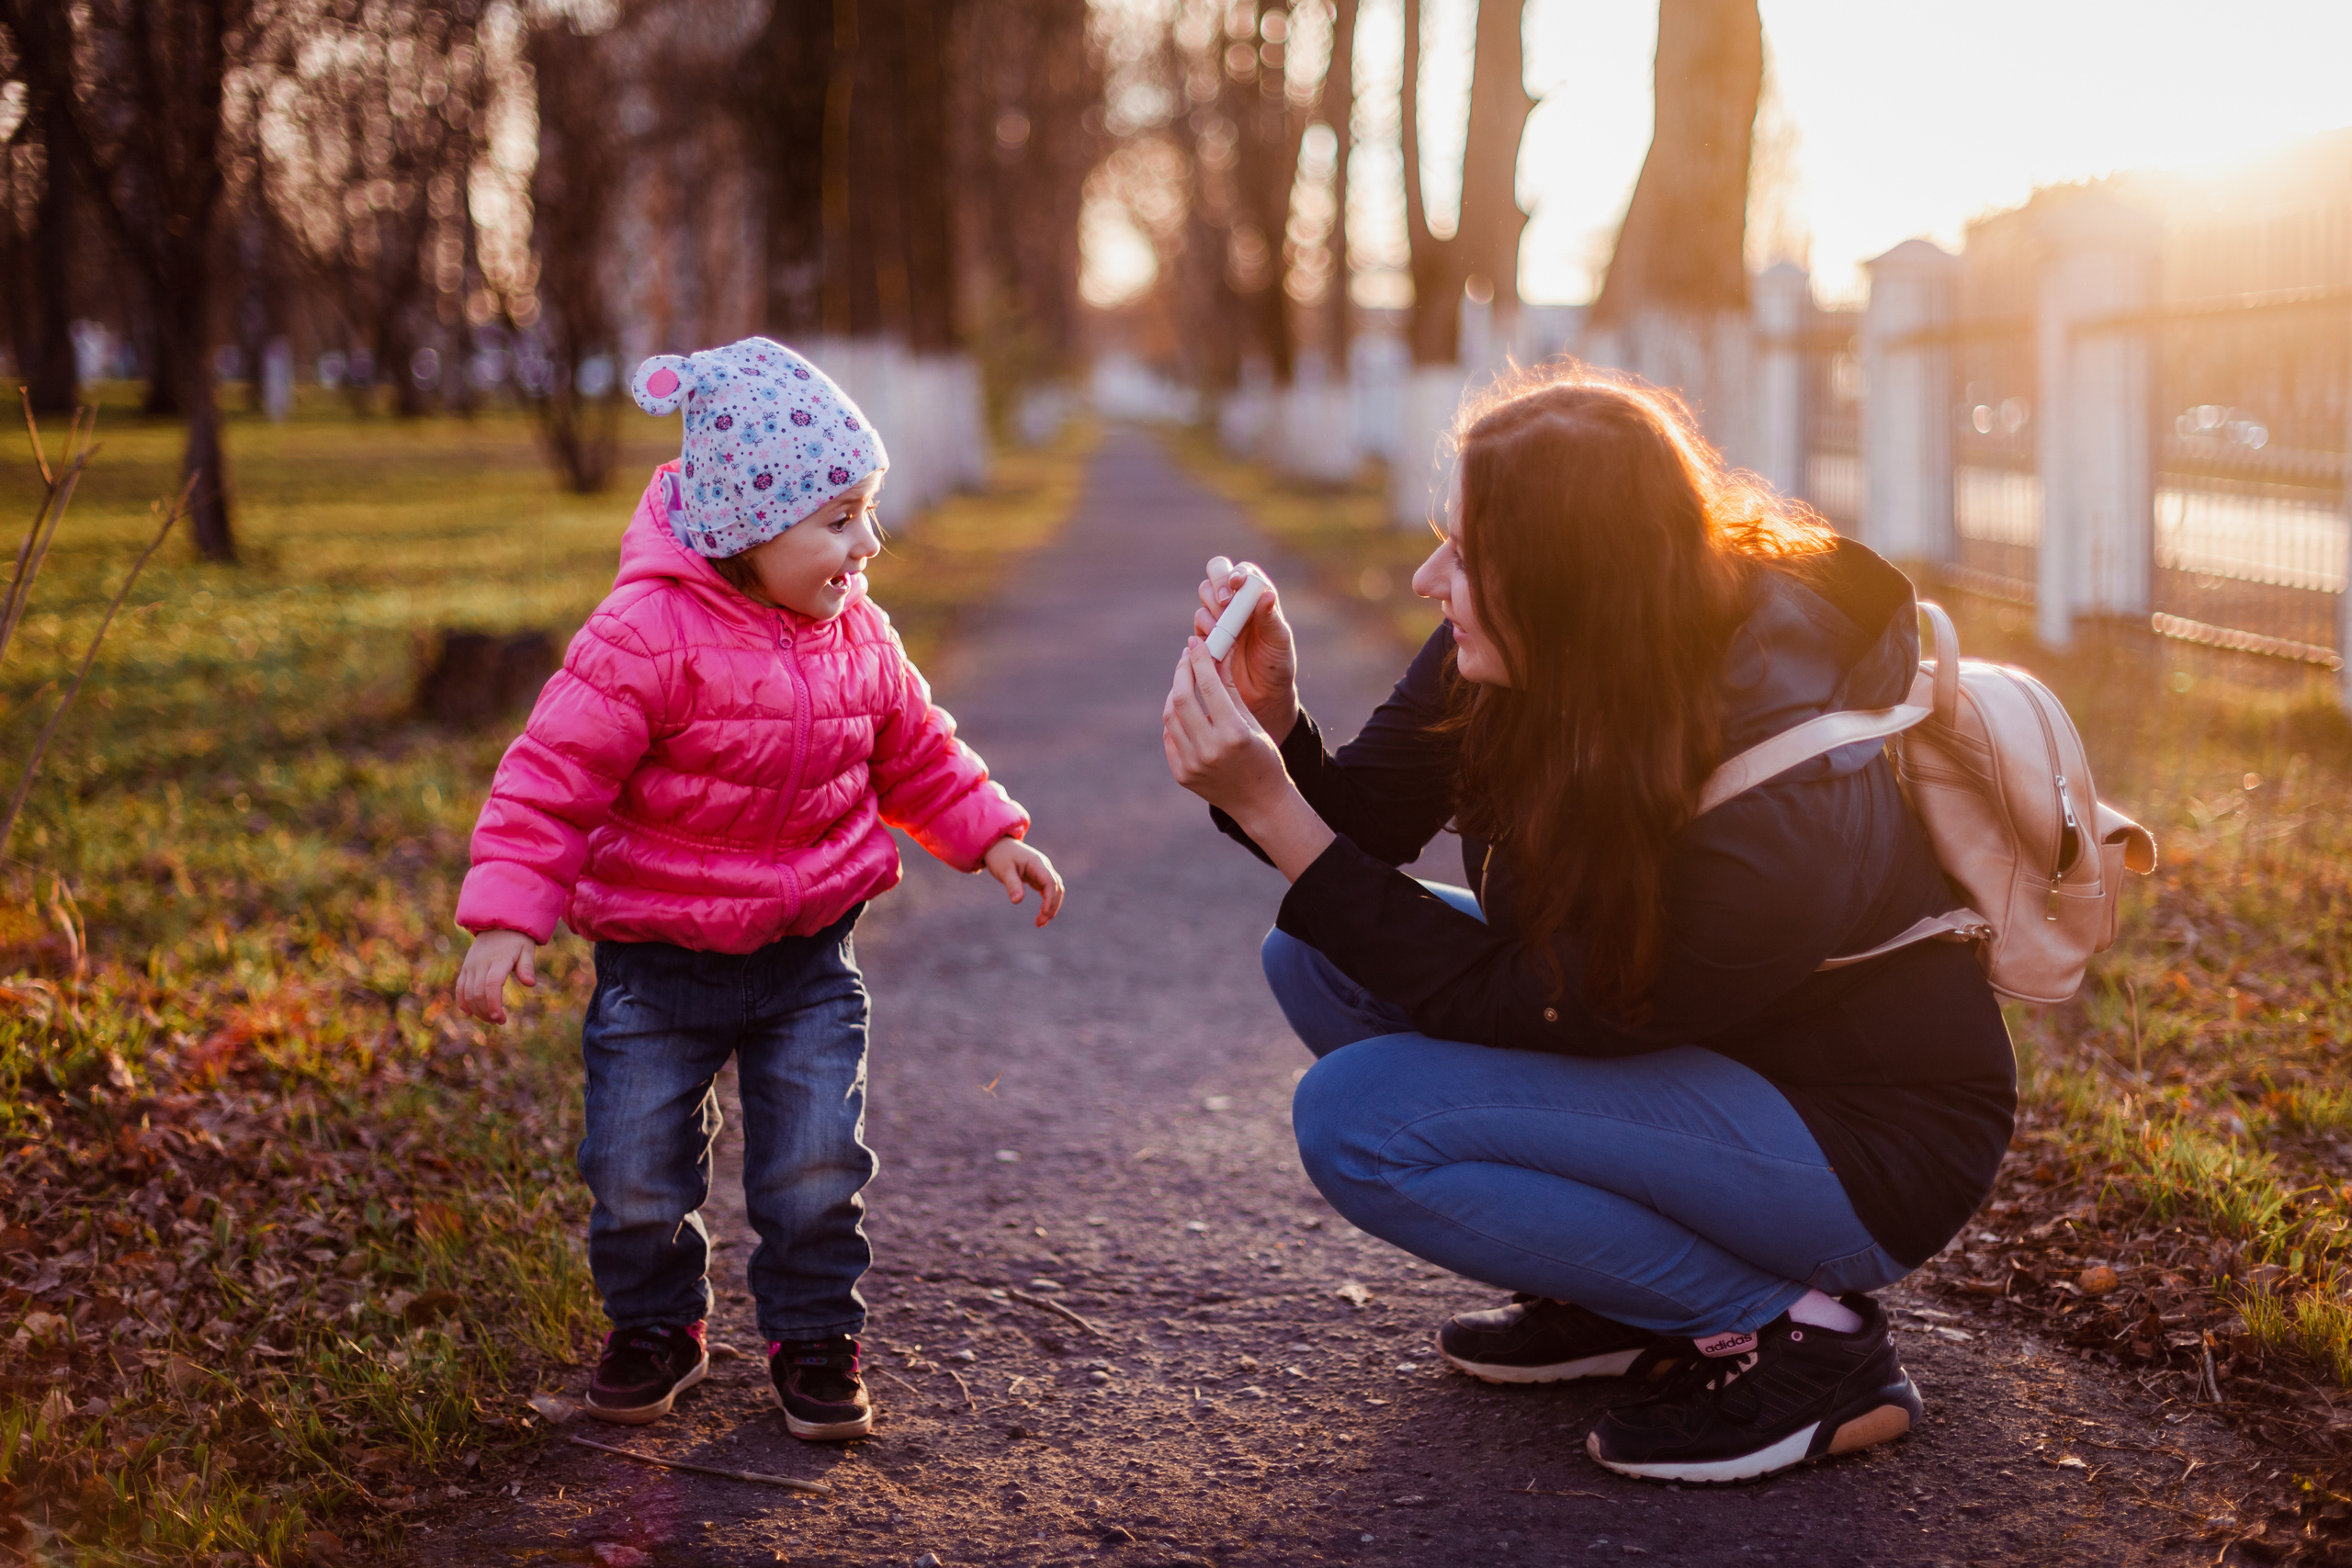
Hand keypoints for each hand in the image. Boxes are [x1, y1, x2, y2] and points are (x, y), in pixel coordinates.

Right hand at [455, 929, 536, 1023]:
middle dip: (487, 1012)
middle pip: (478, 993)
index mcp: (498, 960)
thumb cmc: (517, 939)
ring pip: (467, 993)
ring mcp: (471, 966)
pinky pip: (459, 987)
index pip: (492, 985)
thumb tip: (530, 984)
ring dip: (477, 1010)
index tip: (501, 1018)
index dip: (493, 1004)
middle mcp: (481, 964)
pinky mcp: (466, 968)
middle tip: (500, 1021)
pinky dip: (462, 1001)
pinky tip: (470, 1013)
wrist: (498, 924)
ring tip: (491, 1019)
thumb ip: (527, 966)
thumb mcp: (527, 949)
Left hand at [982, 836, 1065, 927]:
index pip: (1050, 882)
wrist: (998, 845)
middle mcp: (1044, 867)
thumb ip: (1012, 884)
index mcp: (1037, 863)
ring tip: (1040, 923)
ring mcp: (1043, 871)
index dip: (1049, 899)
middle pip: (1056, 888)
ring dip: (1051, 906)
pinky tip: (1042, 914)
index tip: (1044, 913)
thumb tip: (1018, 901)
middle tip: (1040, 923)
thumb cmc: (1000, 856)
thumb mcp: (1004, 870)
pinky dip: (1047, 902)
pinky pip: (1048, 890)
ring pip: (1055, 890)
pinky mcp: (1039, 876)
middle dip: (1052, 906)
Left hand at [1163, 641, 1336, 878]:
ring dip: (1175, 693)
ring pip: (1171, 717)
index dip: (1199, 659)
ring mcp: (1193, 764)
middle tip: (1186, 657)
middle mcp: (1210, 750)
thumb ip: (1230, 689)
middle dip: (1182, 671)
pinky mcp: (1182, 774)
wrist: (1260, 803)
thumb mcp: (1252, 722)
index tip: (1195, 643)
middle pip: (1182, 698)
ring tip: (1186, 682)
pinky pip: (1170, 737)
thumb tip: (1216, 655)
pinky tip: (1184, 710)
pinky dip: (1175, 719)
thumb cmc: (1263, 757)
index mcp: (1233, 734)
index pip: (1208, 686)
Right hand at [1194, 557, 1297, 740]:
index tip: (1235, 585)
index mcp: (1257, 596)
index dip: (1235, 573)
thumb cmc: (1276, 665)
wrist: (1261, 695)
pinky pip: (1198, 624)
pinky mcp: (1205, 635)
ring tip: (1228, 635)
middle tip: (1223, 604)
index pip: (1243, 571)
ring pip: (1204, 596)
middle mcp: (1236, 601)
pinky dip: (1204, 631)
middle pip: (1216, 572)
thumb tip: (1267, 595)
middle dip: (1217, 584)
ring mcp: (1219, 616)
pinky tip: (1218, 647)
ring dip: (1212, 610)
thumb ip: (1271, 618)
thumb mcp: (1279, 641)